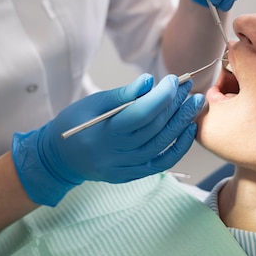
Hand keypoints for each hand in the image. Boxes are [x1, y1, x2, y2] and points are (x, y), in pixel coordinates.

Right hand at [12, 74, 202, 205]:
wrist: (61, 158)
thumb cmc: (76, 123)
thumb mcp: (93, 103)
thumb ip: (123, 94)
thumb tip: (149, 81)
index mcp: (104, 132)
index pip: (141, 113)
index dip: (161, 96)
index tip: (173, 80)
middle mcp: (116, 153)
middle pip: (154, 127)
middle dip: (175, 104)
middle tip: (188, 87)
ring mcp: (125, 167)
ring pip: (161, 144)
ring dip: (181, 122)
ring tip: (193, 103)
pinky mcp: (131, 175)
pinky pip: (161, 163)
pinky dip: (178, 148)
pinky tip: (188, 129)